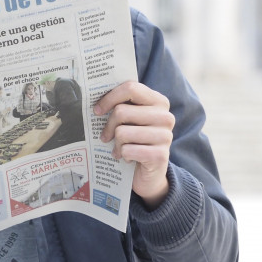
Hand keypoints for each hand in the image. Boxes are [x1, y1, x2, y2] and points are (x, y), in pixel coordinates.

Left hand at [93, 81, 174, 208]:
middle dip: (108, 126)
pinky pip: (127, 150)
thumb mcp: (131, 119)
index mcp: (159, 101)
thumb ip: (121, 105)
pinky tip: (127, 158)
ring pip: (122, 132)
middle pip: (122, 111)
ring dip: (116, 144)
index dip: (109, 98)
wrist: (150, 173)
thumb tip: (96, 100)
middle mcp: (165, 116)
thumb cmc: (136, 140)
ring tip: (119, 148)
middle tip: (106, 136)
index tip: (97, 110)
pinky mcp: (160, 155)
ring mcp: (165, 136)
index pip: (130, 88)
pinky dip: (123, 155)